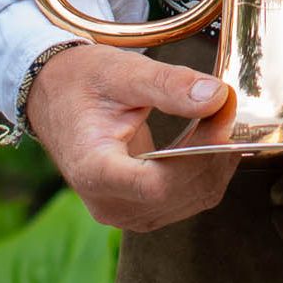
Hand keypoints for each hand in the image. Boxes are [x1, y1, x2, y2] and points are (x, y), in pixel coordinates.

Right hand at [26, 45, 240, 231]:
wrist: (55, 94)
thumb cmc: (82, 81)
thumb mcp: (123, 72)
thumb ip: (169, 84)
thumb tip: (217, 97)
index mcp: (95, 170)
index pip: (156, 185)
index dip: (197, 156)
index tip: (220, 117)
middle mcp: (108, 202)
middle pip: (178, 194)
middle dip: (212, 151)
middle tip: (228, 106)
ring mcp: (123, 210)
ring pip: (189, 201)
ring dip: (214, 161)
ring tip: (221, 116)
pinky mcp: (136, 207)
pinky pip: (183, 199)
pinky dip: (204, 170)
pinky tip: (211, 138)